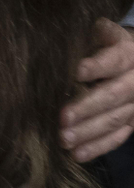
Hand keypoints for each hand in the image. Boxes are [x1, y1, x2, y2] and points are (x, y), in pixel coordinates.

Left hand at [65, 18, 133, 161]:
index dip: (97, 66)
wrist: (132, 60)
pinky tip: (77, 154)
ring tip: (63, 139)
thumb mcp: (100, 33)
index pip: (114, 60)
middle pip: (114, 95)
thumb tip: (65, 34)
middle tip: (62, 117)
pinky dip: (98, 147)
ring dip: (88, 131)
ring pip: (115, 119)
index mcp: (128, 53)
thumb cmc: (103, 43)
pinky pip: (118, 137)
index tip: (77, 71)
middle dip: (87, 107)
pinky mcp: (133, 122)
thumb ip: (88, 34)